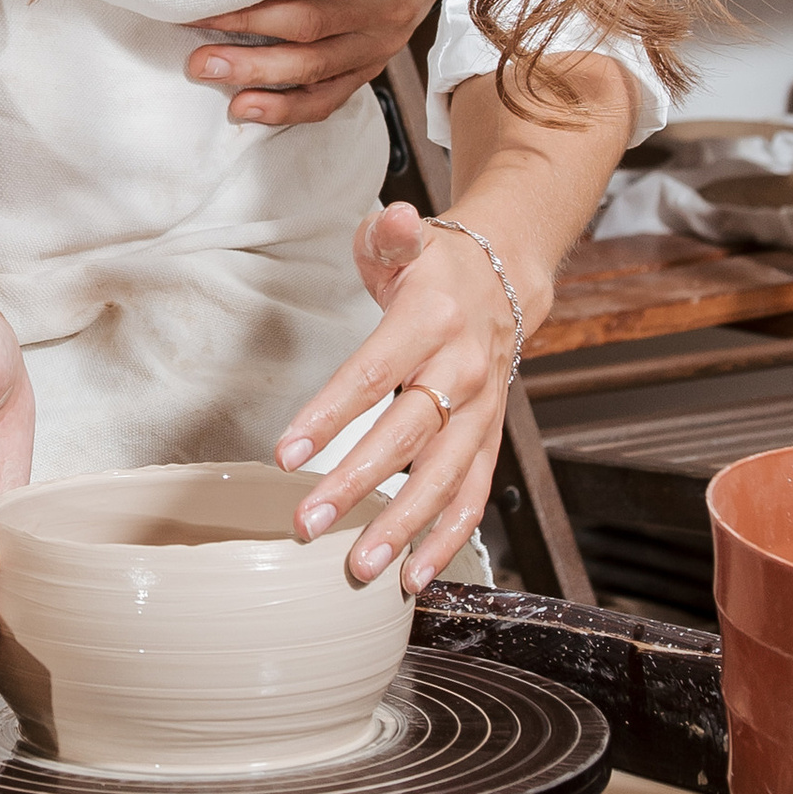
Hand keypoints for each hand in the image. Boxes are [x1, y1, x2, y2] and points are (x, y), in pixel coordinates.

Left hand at [185, 0, 446, 125]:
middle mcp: (391, 8)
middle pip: (314, 21)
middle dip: (249, 25)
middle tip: (195, 21)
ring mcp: (382, 45)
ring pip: (316, 65)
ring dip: (257, 68)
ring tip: (206, 66)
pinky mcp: (370, 72)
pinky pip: (328, 99)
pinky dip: (285, 107)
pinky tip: (244, 107)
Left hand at [273, 204, 528, 593]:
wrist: (506, 278)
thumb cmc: (435, 266)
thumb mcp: (405, 238)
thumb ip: (388, 235)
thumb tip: (392, 217)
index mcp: (432, 321)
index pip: (372, 375)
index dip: (328, 416)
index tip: (285, 455)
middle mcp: (463, 371)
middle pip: (408, 437)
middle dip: (358, 485)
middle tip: (308, 523)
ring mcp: (480, 412)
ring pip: (445, 479)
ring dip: (404, 528)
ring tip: (360, 567)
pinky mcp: (487, 440)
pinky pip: (472, 497)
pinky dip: (446, 540)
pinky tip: (412, 576)